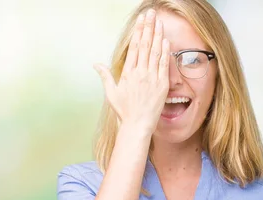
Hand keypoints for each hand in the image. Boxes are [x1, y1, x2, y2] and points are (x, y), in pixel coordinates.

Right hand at [93, 9, 169, 133]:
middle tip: (151, 13)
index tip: (140, 20)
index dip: (138, 31)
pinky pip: (164, 65)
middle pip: (145, 45)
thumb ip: (105, 76)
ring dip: (158, 35)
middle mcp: (140, 73)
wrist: (138, 124)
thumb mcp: (111, 92)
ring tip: (159, 22)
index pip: (134, 47)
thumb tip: (96, 64)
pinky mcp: (162, 85)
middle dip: (148, 27)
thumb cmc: (125, 110)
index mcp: (128, 72)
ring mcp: (152, 78)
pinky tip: (166, 41)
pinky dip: (165, 52)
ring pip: (155, 52)